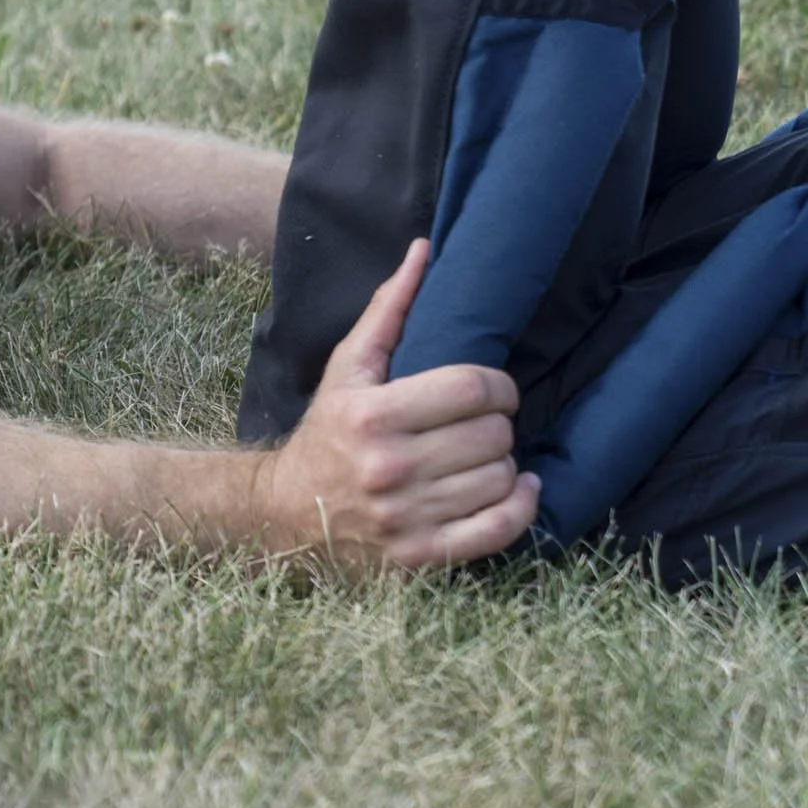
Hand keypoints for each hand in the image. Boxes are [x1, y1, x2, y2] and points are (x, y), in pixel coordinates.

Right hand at [258, 239, 539, 570]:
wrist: (285, 514)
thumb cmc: (325, 432)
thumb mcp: (347, 368)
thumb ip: (388, 310)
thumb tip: (424, 251)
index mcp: (371, 415)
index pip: (474, 390)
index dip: (498, 386)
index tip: (492, 390)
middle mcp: (388, 468)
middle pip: (493, 435)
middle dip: (497, 425)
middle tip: (481, 424)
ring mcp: (406, 518)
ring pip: (501, 479)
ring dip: (503, 464)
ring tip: (481, 457)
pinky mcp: (421, 557)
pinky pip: (501, 529)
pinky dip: (522, 506)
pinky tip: (516, 487)